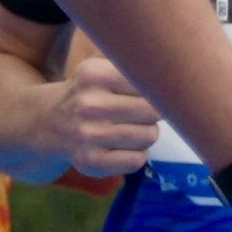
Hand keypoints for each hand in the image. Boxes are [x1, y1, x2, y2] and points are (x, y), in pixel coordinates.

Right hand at [51, 59, 167, 179]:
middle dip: (153, 113)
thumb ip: (137, 70)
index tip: (153, 91)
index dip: (158, 89)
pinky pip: (137, 160)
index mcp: (94, 75)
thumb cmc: (89, 93)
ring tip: (128, 128)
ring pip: (149, 136)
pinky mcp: (91, 161)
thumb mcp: (102, 70)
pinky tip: (122, 147)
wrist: (48, 123)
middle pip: (154, 111)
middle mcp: (89, 105)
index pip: (150, 83)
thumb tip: (183, 81)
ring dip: (146, 134)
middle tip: (140, 112)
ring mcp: (88, 136)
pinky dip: (137, 155)